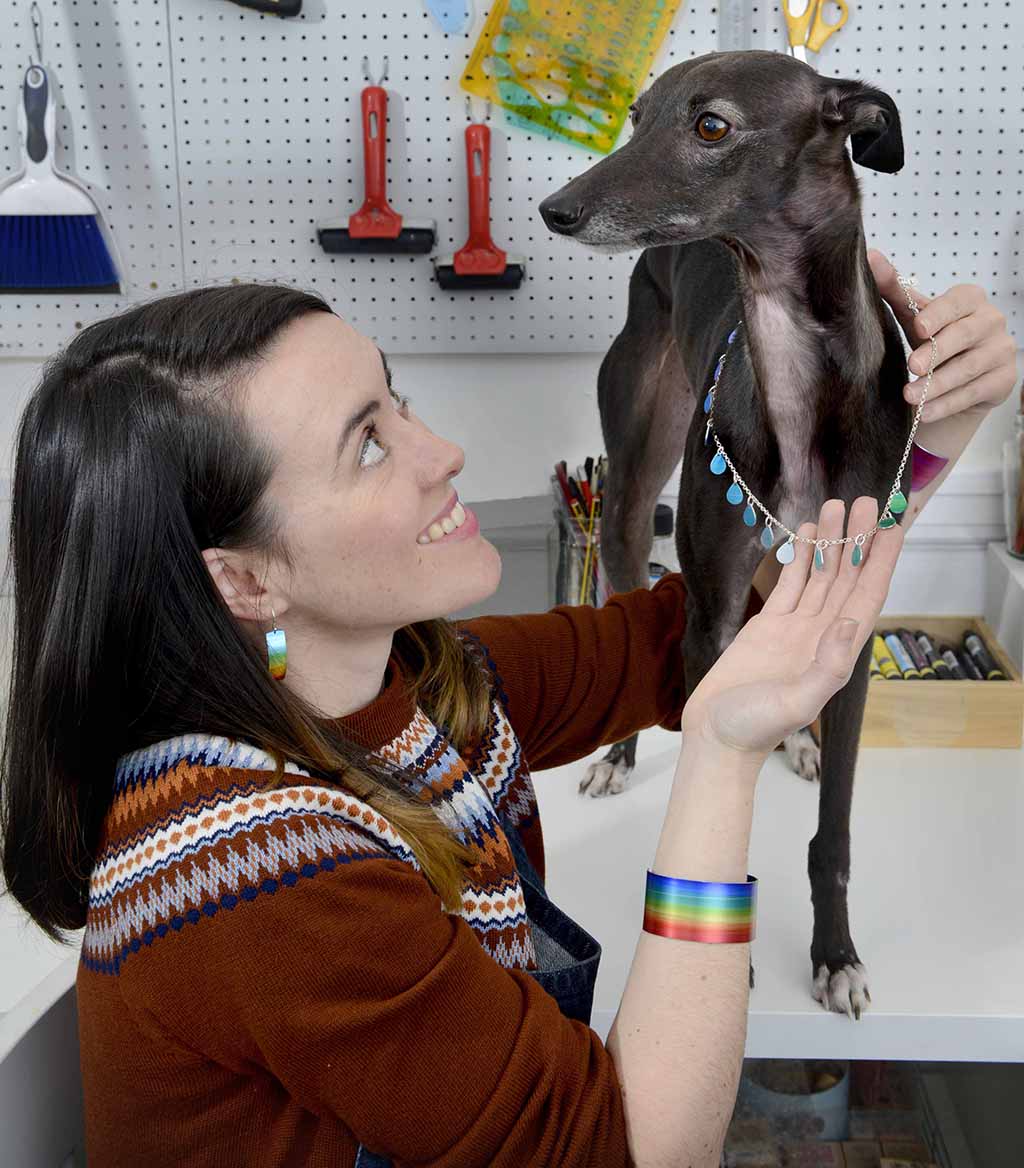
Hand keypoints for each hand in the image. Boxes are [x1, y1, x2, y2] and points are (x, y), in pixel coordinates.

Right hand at [681, 497, 903, 755]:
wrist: (717, 737)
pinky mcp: (768, 625)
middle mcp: (822, 634)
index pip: (867, 596)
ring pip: (821, 575)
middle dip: (859, 540)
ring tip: (837, 506)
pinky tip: (805, 533)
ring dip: (831, 542)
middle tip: (867, 502)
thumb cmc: (755, 728)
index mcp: (836, 650)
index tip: (893, 527)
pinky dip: (799, 557)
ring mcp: (796, 628)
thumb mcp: (796, 704)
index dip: (881, 562)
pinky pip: (791, 583)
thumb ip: (827, 668)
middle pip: (848, 577)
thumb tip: (849, 623)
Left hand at [868, 249, 1018, 421]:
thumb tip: (870, 256)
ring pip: (968, 368)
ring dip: (937, 385)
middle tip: (911, 367)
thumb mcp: (912, 315)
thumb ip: (893, 288)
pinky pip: (974, 392)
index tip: (919, 327)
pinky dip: (947, 404)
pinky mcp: (1004, 379)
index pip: (958, 301)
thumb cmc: (932, 339)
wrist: (955, 379)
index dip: (940, 313)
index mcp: (970, 299)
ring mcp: (1002, 350)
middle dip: (936, 352)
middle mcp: (991, 320)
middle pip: (964, 336)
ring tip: (910, 396)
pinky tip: (926, 411)